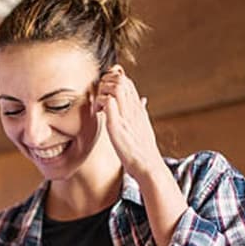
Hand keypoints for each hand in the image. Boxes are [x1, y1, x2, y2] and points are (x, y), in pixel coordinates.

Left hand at [95, 65, 163, 180]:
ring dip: (102, 90)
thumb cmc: (142, 149)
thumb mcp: (143, 126)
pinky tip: (97, 112)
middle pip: (122, 79)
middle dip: (106, 82)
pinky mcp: (117, 126)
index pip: (127, 82)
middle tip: (99, 96)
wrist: (147, 165)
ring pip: (116, 87)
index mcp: (138, 108)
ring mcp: (126, 116)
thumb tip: (143, 100)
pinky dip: (100, 102)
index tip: (104, 92)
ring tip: (98, 104)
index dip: (114, 80)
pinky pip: (108, 103)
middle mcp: (134, 108)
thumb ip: (140, 111)